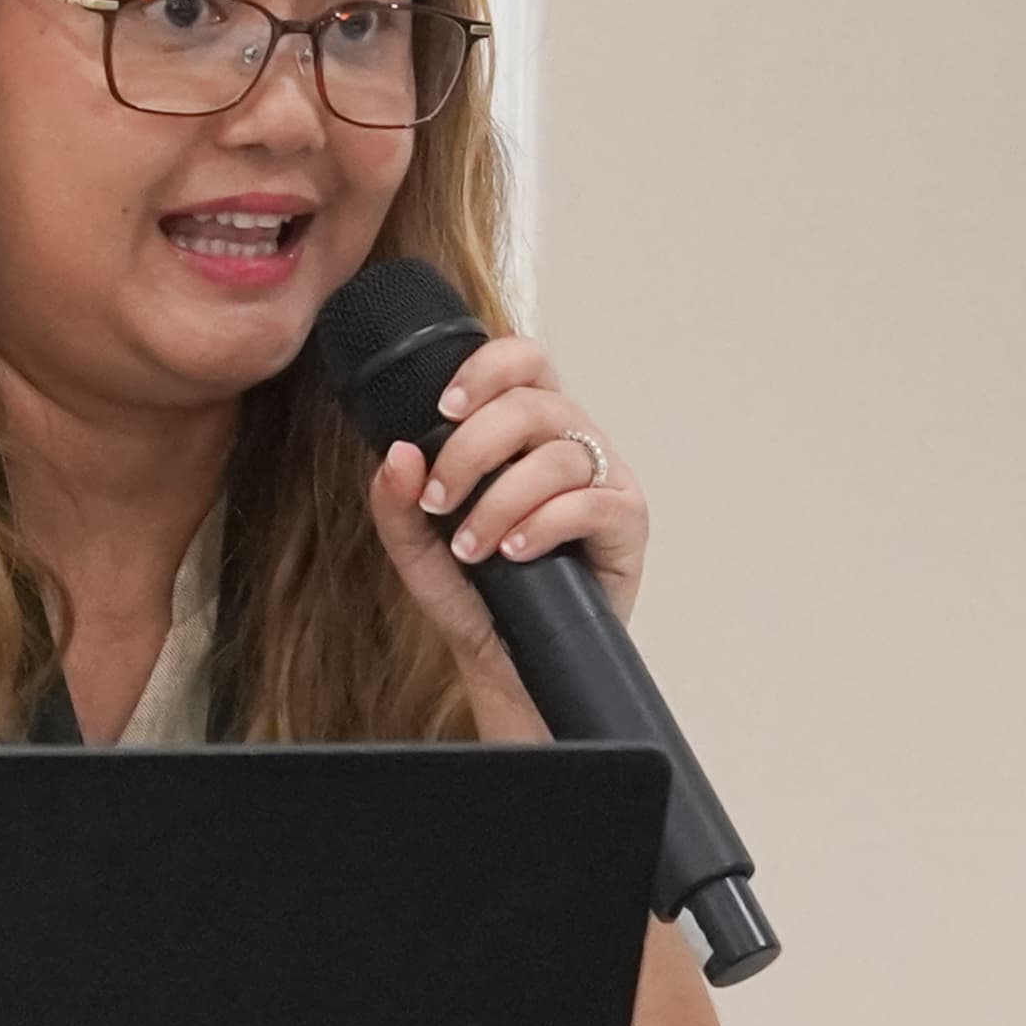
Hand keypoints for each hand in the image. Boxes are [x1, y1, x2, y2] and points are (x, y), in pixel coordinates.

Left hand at [358, 331, 647, 728]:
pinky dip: (543, 525)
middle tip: (439, 498)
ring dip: (501, 500)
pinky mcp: (627, 523)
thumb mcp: (418, 547)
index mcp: (528, 428)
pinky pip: (590, 503)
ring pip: (558, 456)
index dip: (486, 369)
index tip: (442, 409)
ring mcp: (605, 480)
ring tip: (472, 547)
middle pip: (534, 404)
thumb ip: (397, 501)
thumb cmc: (478, 595)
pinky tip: (515, 552)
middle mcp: (571, 442)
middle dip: (472, 449)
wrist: (512, 664)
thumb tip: (398, 452)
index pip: (523, 361)